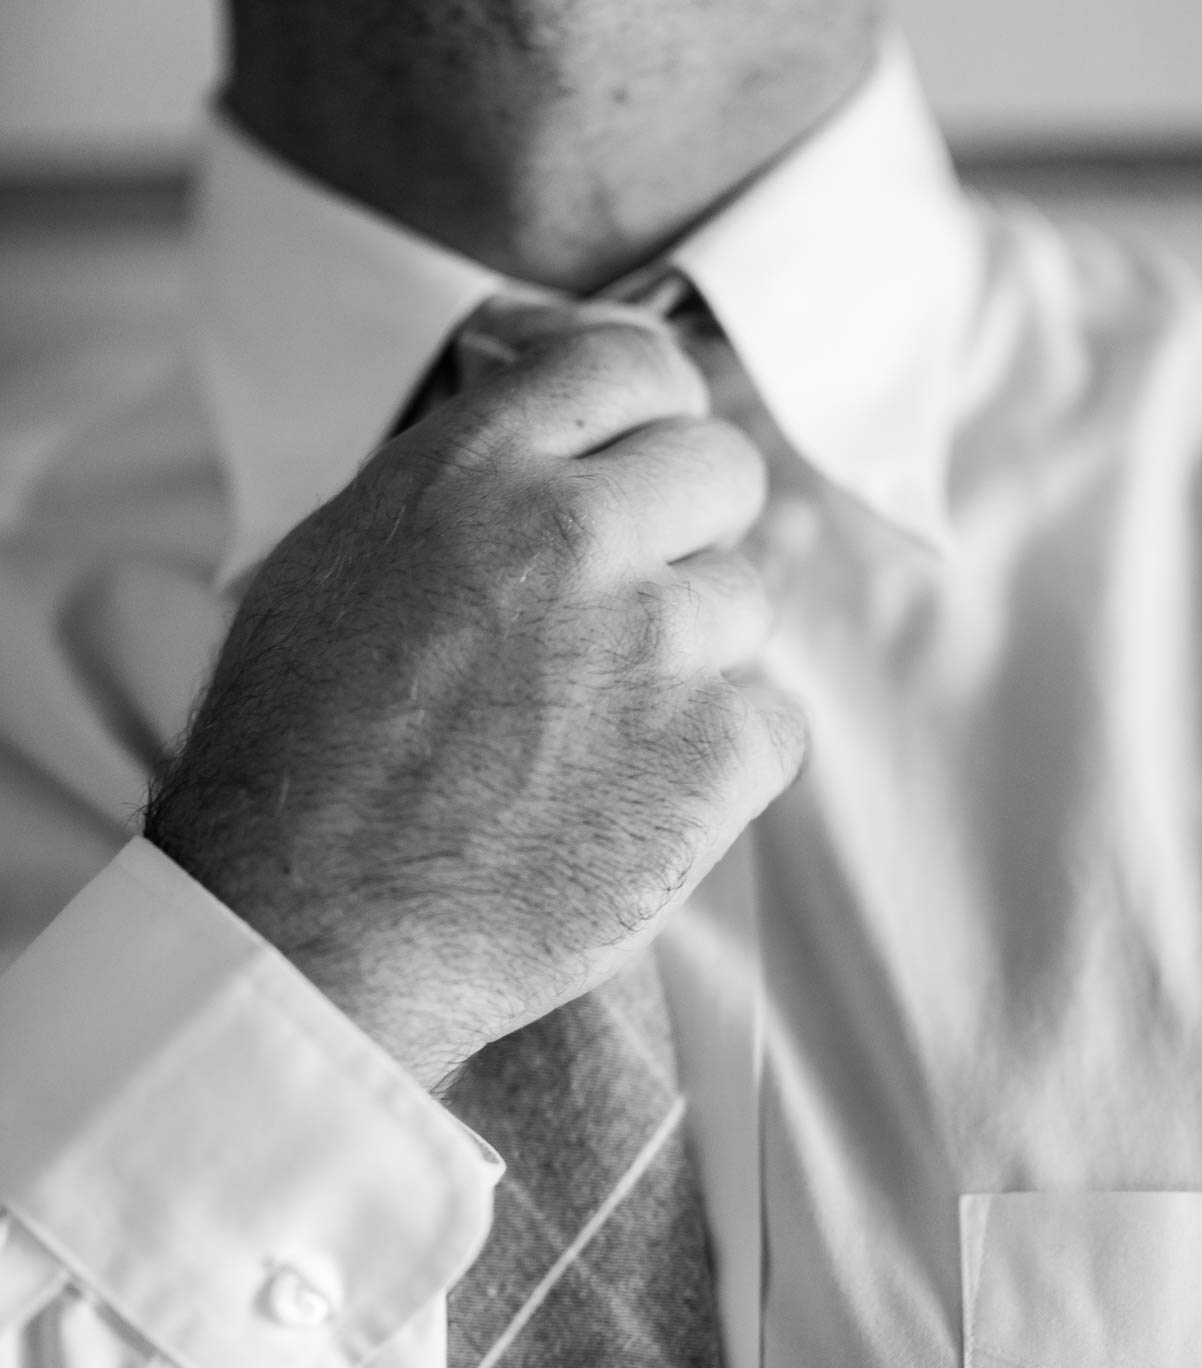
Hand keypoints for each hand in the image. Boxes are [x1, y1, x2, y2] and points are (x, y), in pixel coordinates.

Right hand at [144, 302, 806, 1090]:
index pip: (630, 364)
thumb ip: (455, 486)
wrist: (311, 926)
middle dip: (690, 525)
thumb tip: (547, 447)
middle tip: (633, 603)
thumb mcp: (335, 564)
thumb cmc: (295, 759)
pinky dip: (725, 755)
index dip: (653, 408)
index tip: (648, 451)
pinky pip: (774, 717)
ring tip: (602, 730)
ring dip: (695, 654)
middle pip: (722, 468)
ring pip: (748, 600)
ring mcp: (658, 645)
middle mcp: (578, 534)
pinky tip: (642, 793)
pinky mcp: (713, 757)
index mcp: (476, 470)